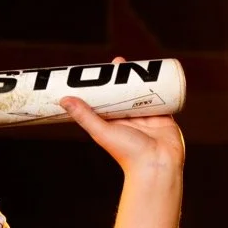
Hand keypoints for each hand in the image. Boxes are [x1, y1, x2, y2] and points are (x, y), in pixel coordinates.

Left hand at [59, 57, 184, 176]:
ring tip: (138, 64)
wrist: (158, 165)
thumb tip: (63, 99)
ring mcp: (146, 117)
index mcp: (112, 123)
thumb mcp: (102, 131)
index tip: (99, 70)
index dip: (103, 85)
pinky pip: (163, 98)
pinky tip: (160, 74)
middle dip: (123, 77)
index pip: (105, 100)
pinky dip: (161, 87)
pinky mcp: (163, 116)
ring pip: (143, 93)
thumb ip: (85, 116)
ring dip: (141, 80)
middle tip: (119, 61)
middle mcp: (128, 119)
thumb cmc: (127, 153)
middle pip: (125, 93)